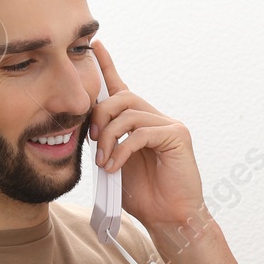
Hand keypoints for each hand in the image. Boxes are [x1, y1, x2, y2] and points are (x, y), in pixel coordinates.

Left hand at [87, 39, 204, 230]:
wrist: (168, 218)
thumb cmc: (143, 196)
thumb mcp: (113, 164)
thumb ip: (103, 142)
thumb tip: (85, 126)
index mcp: (138, 123)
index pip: (121, 87)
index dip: (107, 65)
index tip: (95, 44)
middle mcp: (155, 118)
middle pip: (122, 96)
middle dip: (100, 116)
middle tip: (93, 142)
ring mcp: (169, 125)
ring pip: (130, 113)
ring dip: (109, 137)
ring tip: (104, 161)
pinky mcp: (178, 136)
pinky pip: (142, 132)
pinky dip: (123, 149)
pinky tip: (115, 166)